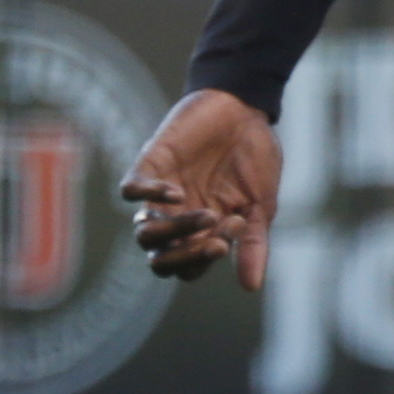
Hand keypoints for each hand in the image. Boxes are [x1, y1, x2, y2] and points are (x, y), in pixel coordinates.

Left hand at [118, 90, 281, 288]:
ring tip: (207, 213)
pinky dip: (149, 196)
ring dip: (174, 230)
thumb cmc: (255, 156)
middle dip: (181, 257)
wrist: (245, 108)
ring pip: (143, 232)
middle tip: (212, 242)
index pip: (187, 265)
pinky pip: (131, 190)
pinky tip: (177, 190)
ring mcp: (160, 192)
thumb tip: (251, 286)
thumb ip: (253, 243)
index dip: (203, 261)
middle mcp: (177, 216)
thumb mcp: (262, 204)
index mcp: (203, 230)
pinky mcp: (150, 165)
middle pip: (158, 257)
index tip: (231, 239)